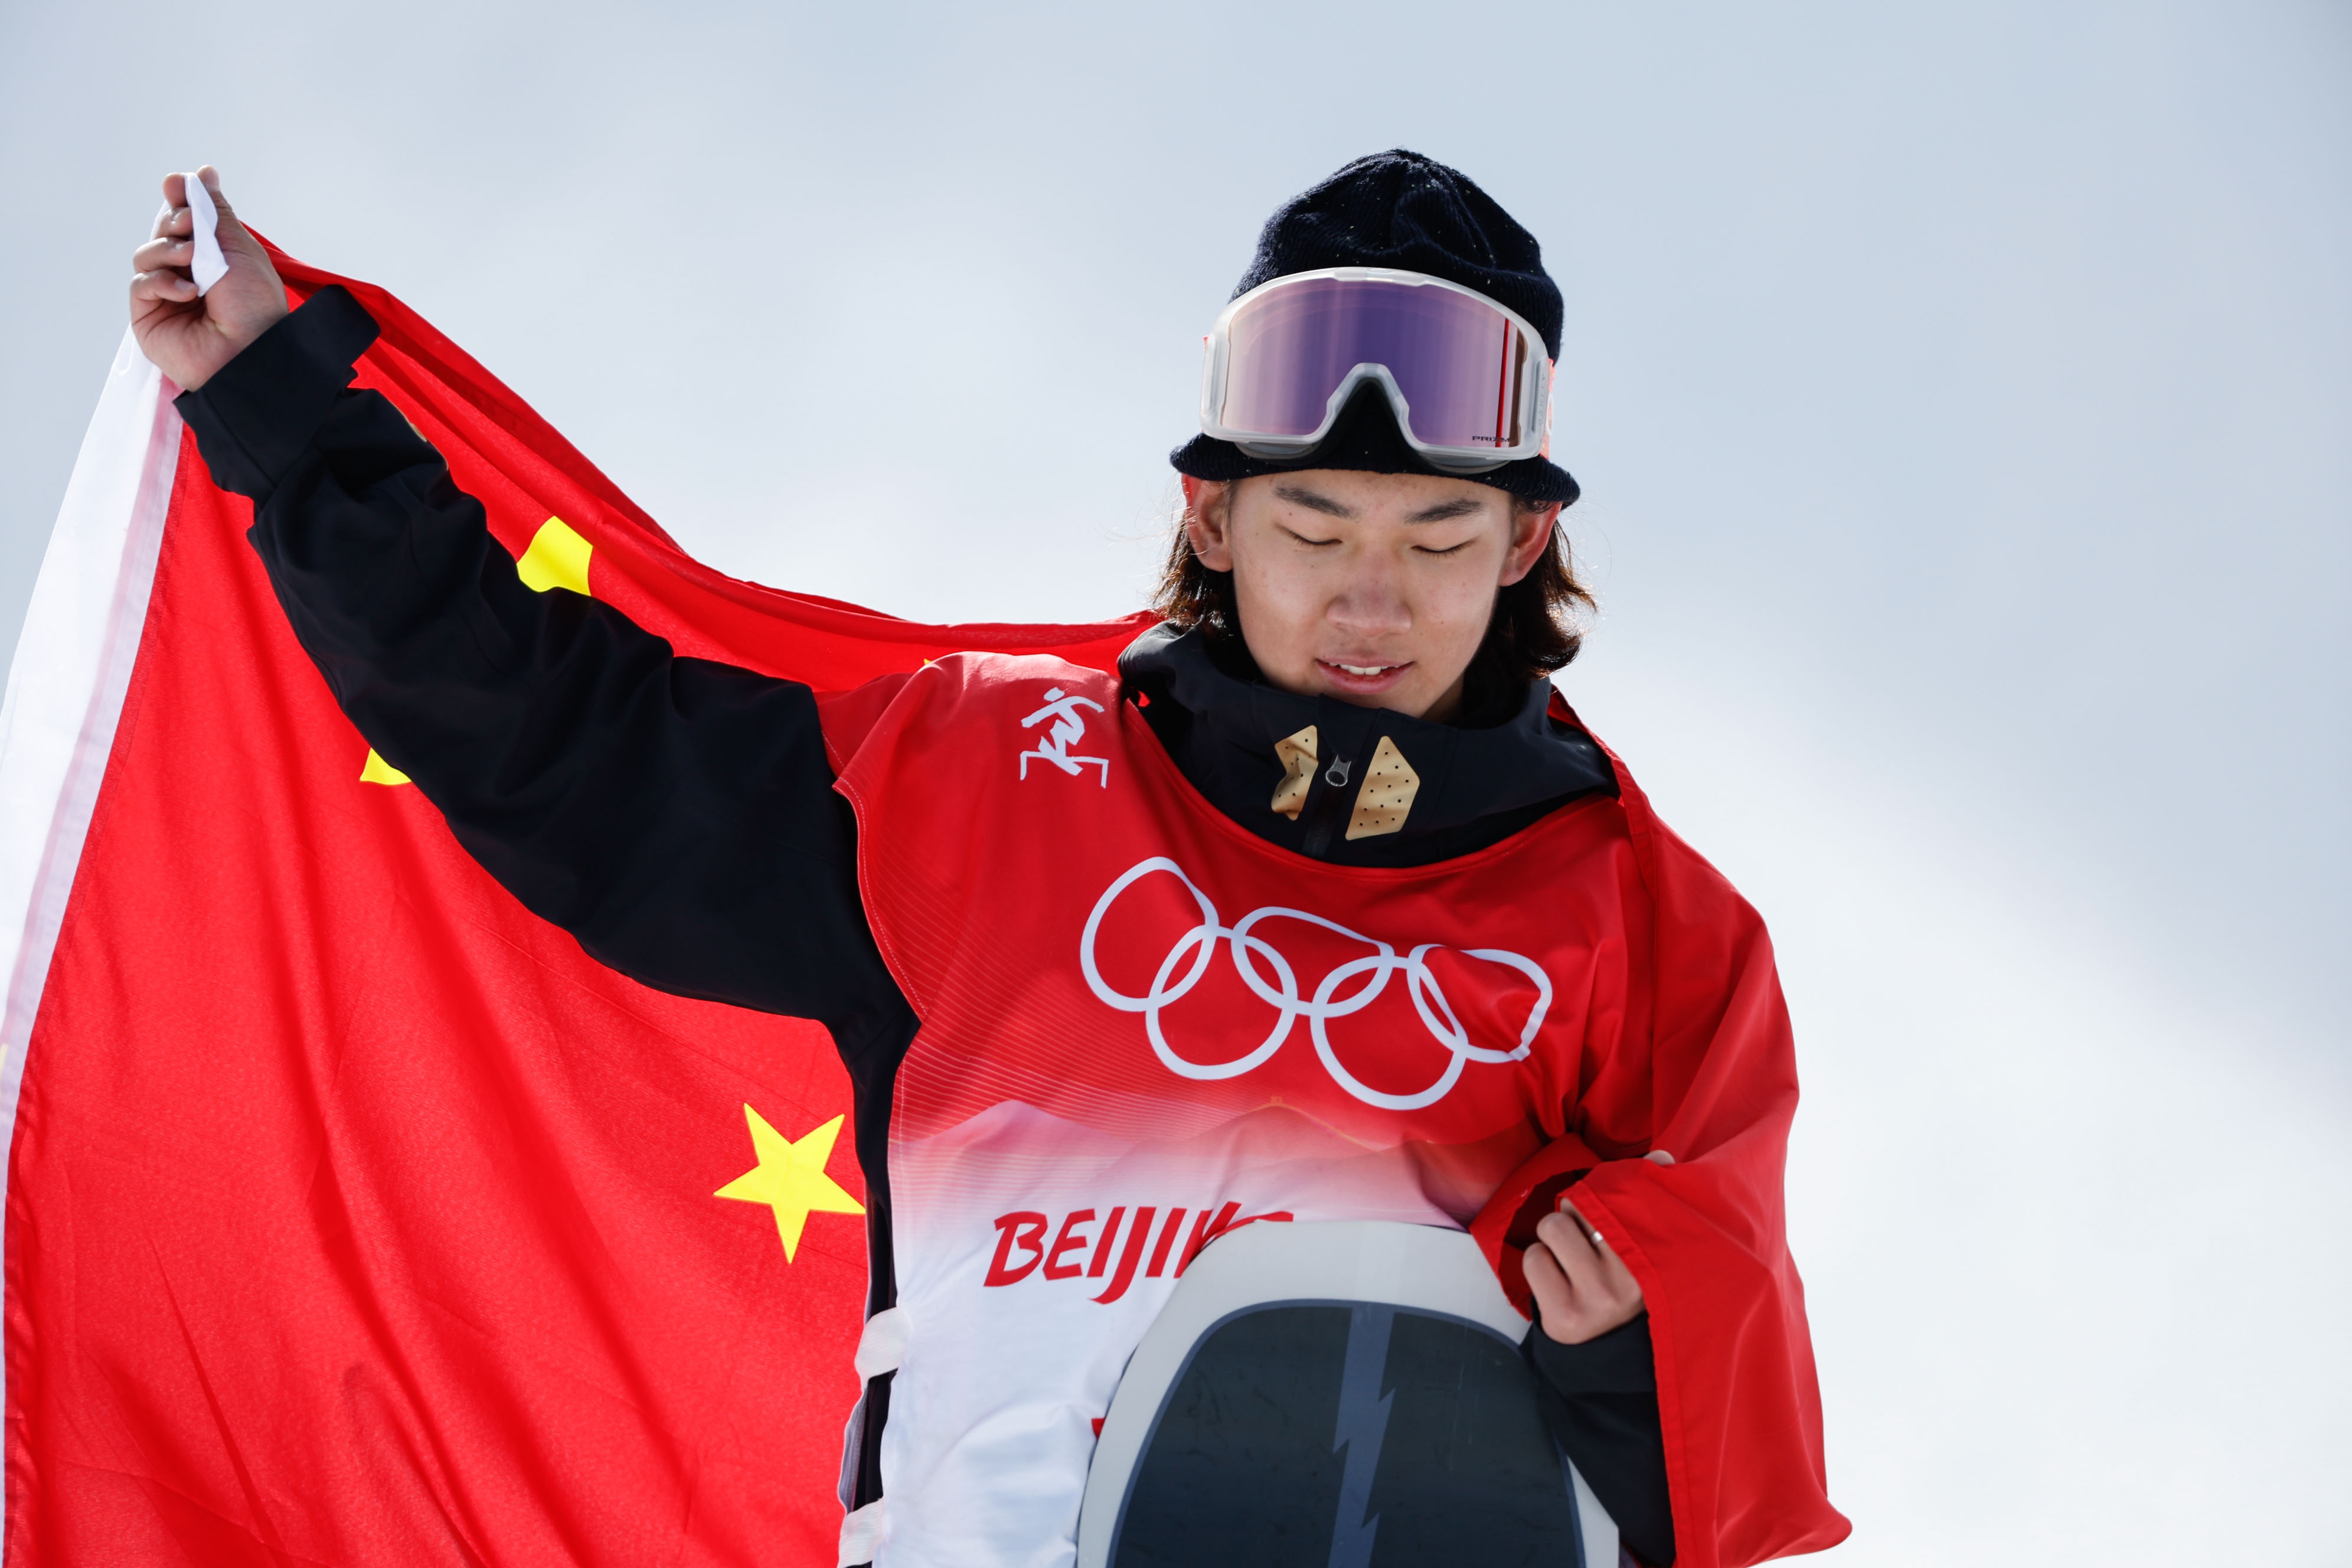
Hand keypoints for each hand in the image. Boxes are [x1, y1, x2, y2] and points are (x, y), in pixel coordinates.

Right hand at [129, 167, 287, 390]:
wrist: (252, 353)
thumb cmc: (255, 306)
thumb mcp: (238, 249)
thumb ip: (214, 210)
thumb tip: (203, 171)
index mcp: (214, 259)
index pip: (186, 221)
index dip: (179, 200)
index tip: (178, 184)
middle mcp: (189, 274)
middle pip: (163, 232)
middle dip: (175, 222)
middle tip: (193, 228)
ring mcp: (167, 295)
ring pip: (147, 253)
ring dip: (168, 250)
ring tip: (194, 260)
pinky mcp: (149, 315)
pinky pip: (141, 282)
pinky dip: (162, 281)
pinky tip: (187, 292)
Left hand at [1525, 1151, 1671, 1344]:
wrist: (1604, 1345)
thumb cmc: (1618, 1276)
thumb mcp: (1641, 1240)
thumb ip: (1648, 1194)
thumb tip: (1661, 1155)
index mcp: (1652, 1257)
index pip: (1615, 1197)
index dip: (1598, 1196)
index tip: (1599, 1213)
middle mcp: (1628, 1282)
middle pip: (1578, 1205)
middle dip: (1573, 1215)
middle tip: (1585, 1240)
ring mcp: (1596, 1300)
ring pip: (1552, 1227)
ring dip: (1553, 1239)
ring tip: (1570, 1259)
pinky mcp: (1564, 1315)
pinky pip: (1533, 1259)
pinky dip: (1539, 1264)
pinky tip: (1557, 1280)